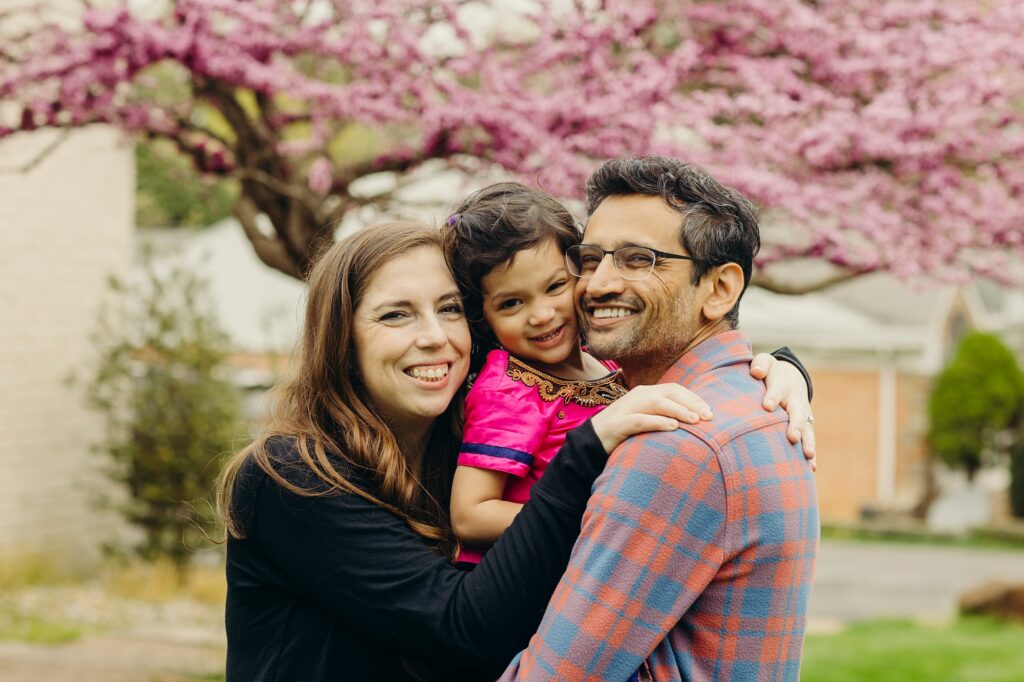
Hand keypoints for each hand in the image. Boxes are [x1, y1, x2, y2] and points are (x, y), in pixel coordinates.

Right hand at [590, 384, 712, 453]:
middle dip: (691, 403)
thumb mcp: (646, 419)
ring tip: (695, 421)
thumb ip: (664, 415)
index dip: (693, 398)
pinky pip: (640, 420)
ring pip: (656, 403)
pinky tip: (673, 427)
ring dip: (678, 410)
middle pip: (668, 393)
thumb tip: (692, 421)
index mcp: (645, 393)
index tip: (710, 412)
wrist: (591, 441)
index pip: (674, 389)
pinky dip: (658, 422)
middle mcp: (637, 396)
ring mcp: (626, 408)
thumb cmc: (624, 433)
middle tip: (709, 417)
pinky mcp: (617, 424)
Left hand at [750, 353, 815, 469]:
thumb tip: (756, 372)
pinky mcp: (805, 427)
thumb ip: (760, 364)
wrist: (792, 377)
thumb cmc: (772, 372)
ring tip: (808, 457)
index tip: (766, 406)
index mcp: (783, 385)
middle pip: (797, 413)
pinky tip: (811, 470)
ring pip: (807, 429)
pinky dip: (811, 454)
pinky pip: (808, 440)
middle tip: (792, 437)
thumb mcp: (766, 362)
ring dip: (808, 443)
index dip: (773, 397)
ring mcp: (803, 415)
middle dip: (795, 425)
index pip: (777, 390)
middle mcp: (796, 401)